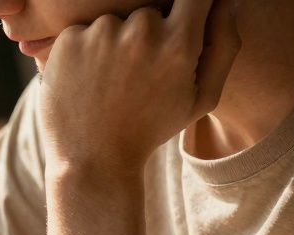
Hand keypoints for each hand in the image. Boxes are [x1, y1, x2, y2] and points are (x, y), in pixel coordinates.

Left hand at [38, 0, 240, 174]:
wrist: (93, 160)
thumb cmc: (152, 128)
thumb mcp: (201, 97)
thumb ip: (224, 43)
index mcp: (179, 43)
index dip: (192, 4)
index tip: (185, 16)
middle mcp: (141, 31)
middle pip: (152, 11)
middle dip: (150, 34)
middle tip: (139, 75)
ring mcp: (101, 33)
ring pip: (116, 20)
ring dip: (116, 42)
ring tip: (111, 83)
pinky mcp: (69, 40)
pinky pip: (84, 30)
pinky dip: (86, 50)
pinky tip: (88, 82)